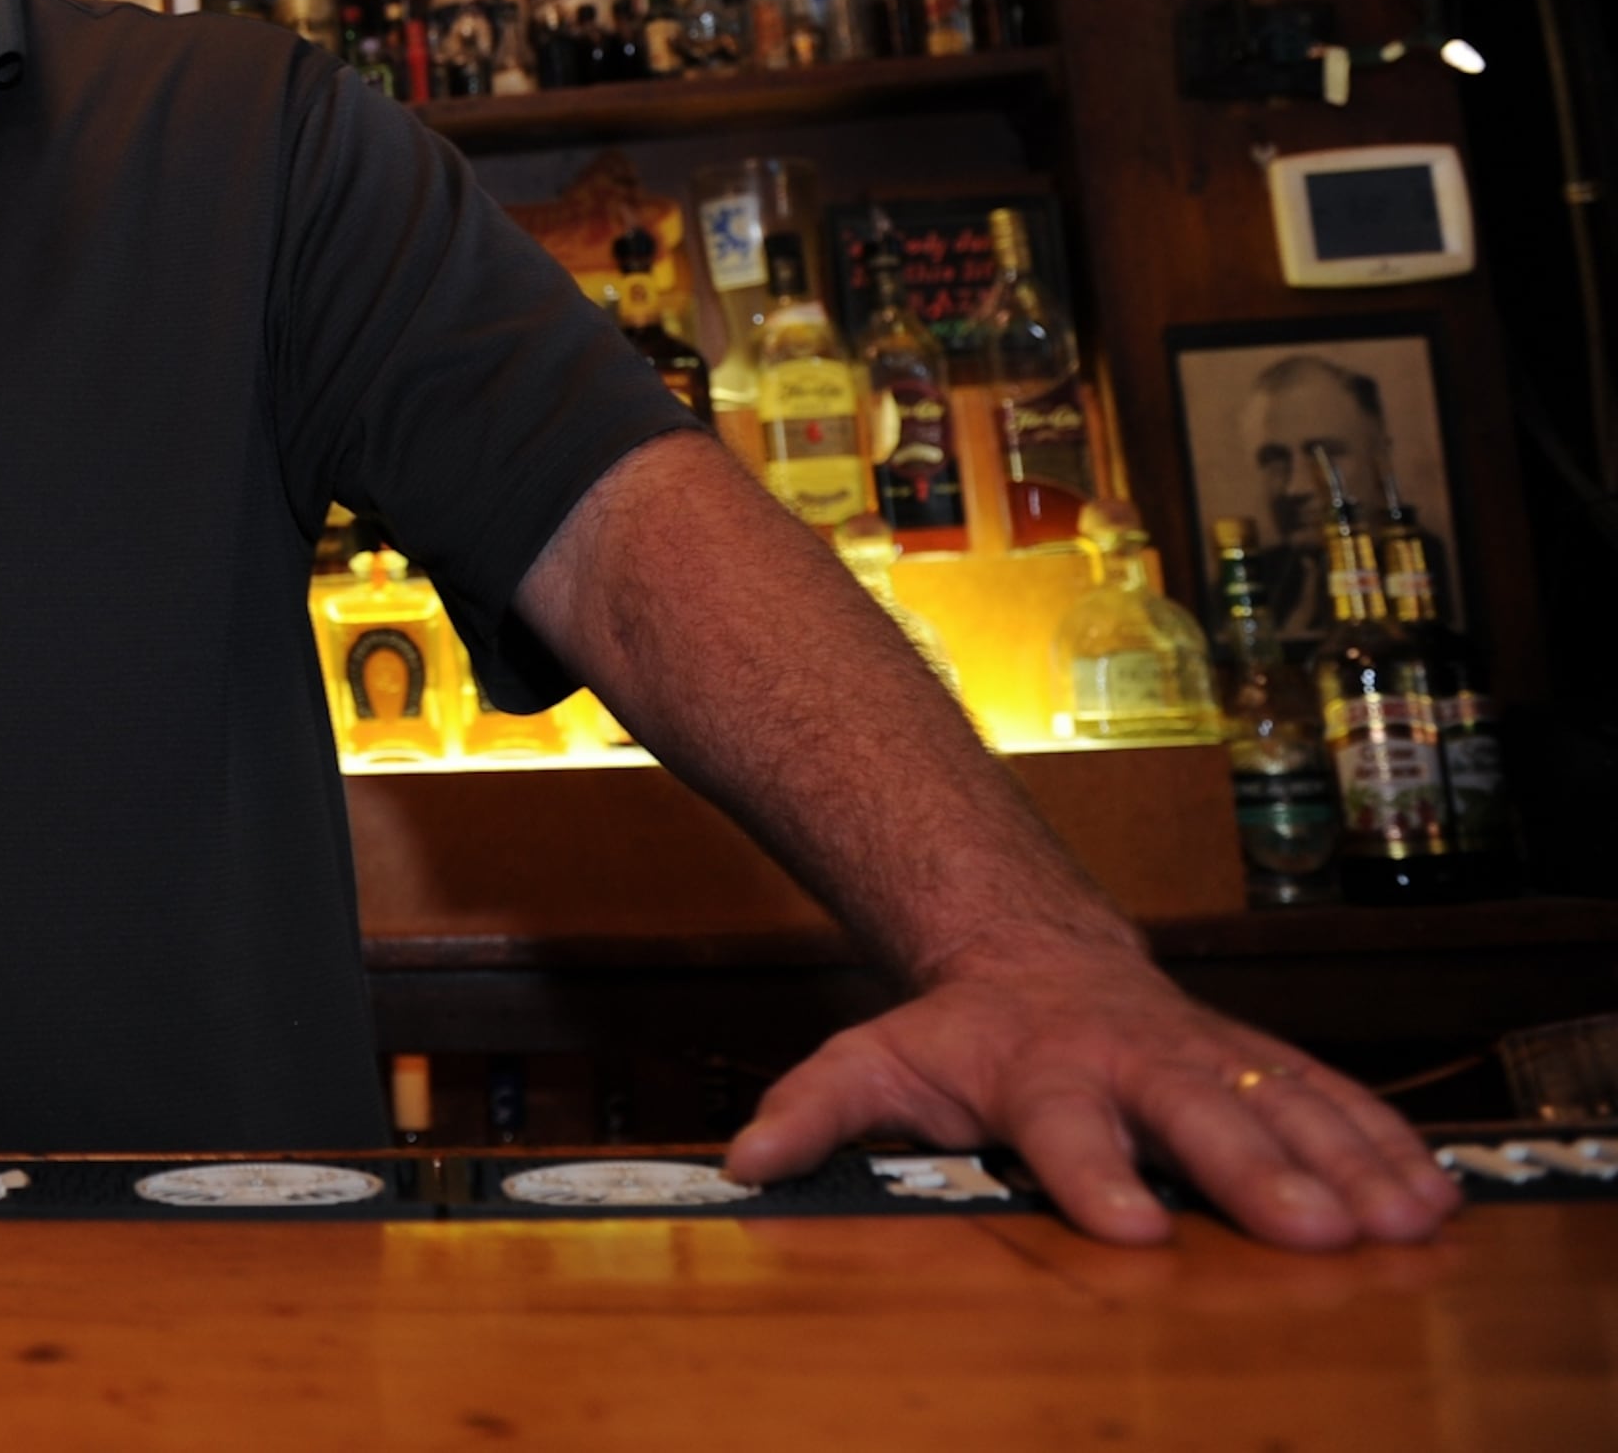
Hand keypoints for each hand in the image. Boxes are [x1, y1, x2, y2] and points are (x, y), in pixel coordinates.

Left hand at [724, 947, 1457, 1249]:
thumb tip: (745, 1164)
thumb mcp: (871, 1060)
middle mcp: (1131, 1056)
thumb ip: (815, 1112)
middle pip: (1196, 1114)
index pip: (1065, 1127)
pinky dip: (1380, 1140)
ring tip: (1402, 1223)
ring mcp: (1200, 1052)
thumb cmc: (953, 1030)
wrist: (1024, 943)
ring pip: (1280, 1102)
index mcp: (1038, 1067)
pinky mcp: (1250, 1058)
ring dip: (1344, 1161)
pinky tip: (1431, 1194)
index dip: (1096, 1175)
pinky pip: (1325, 1096)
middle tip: (1314, 1233)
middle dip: (1257, 1172)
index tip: (1134, 1230)